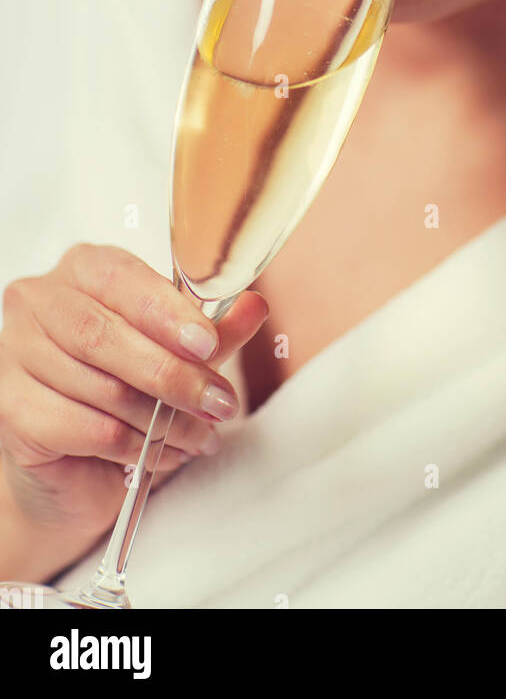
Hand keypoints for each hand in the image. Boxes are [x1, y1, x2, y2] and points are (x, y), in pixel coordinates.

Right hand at [0, 242, 266, 542]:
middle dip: (172, 374)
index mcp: (84, 268)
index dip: (168, 313)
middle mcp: (39, 300)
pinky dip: (130, 445)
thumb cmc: (125, 388)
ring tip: (198, 435)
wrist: (75, 464)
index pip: (122, 280)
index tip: (207, 343)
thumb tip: (254, 305)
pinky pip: (81, 427)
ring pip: (99, 386)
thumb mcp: (179, 353)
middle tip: (217, 402)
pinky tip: (156, 453)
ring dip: (159, 418)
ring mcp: (15, 352)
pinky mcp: (9, 408)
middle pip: (106, 335)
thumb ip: (213, 330)